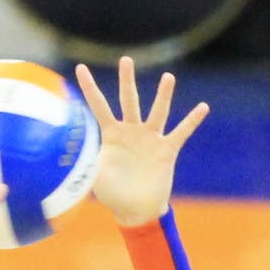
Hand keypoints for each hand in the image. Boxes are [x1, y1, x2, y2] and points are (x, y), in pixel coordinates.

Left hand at [75, 57, 208, 226]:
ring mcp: (150, 139)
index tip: (80, 67)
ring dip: (163, 96)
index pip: (99, 106)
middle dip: (127, 81)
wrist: (135, 210)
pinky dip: (191, 121)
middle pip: (129, 100)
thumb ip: (83, 164)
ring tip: (167, 78)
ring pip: (157, 112)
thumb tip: (67, 158)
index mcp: (111, 135)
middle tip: (126, 60)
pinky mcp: (166, 150)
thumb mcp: (94, 178)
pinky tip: (202, 108)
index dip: (89, 88)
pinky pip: (181, 133)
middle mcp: (132, 131)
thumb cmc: (113, 193)